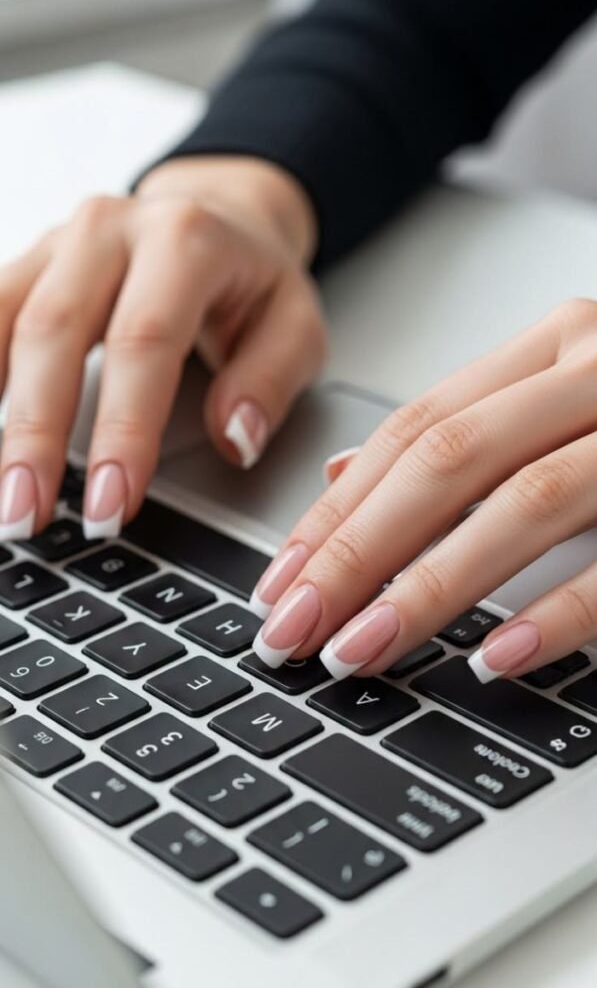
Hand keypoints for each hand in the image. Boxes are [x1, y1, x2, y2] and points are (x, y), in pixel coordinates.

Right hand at [0, 155, 324, 540]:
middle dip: (36, 434)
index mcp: (186, 241)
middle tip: (26, 514)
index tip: (113, 503)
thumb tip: (234, 439)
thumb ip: (270, 381)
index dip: (124, 430)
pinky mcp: (30, 260)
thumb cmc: (255, 281)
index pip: (144, 342)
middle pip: (54, 331)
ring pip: (6, 320)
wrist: (220, 214)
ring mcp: (60, 240)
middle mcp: (111, 228)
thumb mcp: (298, 325)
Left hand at [251, 298, 596, 681]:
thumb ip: (460, 428)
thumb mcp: (558, 390)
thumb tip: (343, 479)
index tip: (280, 582)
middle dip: (356, 553)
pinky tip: (494, 657)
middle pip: (447, 461)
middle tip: (293, 630)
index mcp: (555, 343)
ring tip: (361, 653)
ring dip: (431, 588)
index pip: (412, 427)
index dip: (335, 510)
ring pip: (524, 502)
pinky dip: (559, 610)